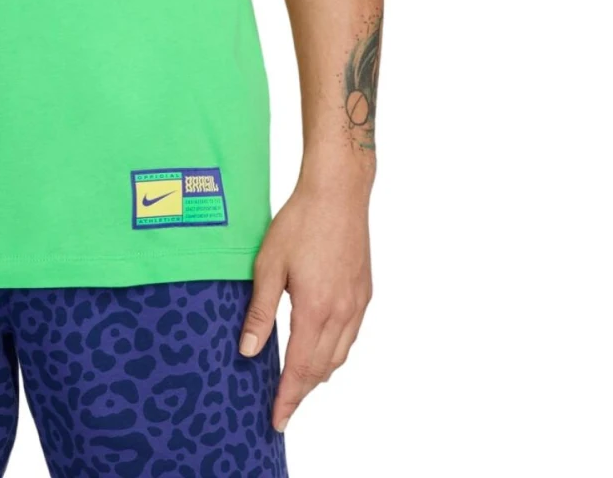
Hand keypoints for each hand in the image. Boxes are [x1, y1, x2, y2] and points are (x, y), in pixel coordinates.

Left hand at [237, 179, 371, 432]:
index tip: (277, 419)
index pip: (299, 368)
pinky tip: (322, 350)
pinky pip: (351, 336)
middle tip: (284, 407)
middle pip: (321, 368)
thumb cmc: (299, 223)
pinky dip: (335, 353)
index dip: (288, 397)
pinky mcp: (364, 293)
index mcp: (314, 309)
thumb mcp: (268, 264)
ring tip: (299, 385)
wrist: (338, 194)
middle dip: (302, 392)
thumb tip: (249, 350)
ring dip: (319, 374)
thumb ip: (259, 310)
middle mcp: (341, 313)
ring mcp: (357, 304)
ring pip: (339, 355)